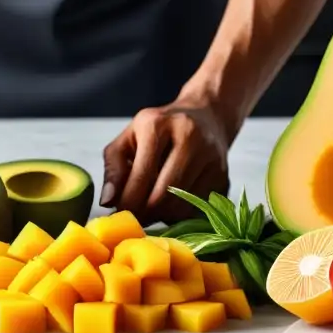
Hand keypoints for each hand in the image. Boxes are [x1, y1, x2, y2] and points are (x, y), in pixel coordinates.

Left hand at [100, 98, 232, 225]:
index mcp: (158, 125)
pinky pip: (198, 209)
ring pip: (181, 206)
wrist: (205, 115)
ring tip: (153, 208)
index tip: (120, 212)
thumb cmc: (160, 129)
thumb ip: (113, 168)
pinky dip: (181, 214)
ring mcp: (211, 157)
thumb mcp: (129, 138)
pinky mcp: (224, 175)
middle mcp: (189, 137)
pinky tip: (173, 203)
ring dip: (162, 216)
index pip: (141, 175)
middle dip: (144, 213)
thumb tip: (108, 202)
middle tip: (135, 217)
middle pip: (162, 195)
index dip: (127, 202)